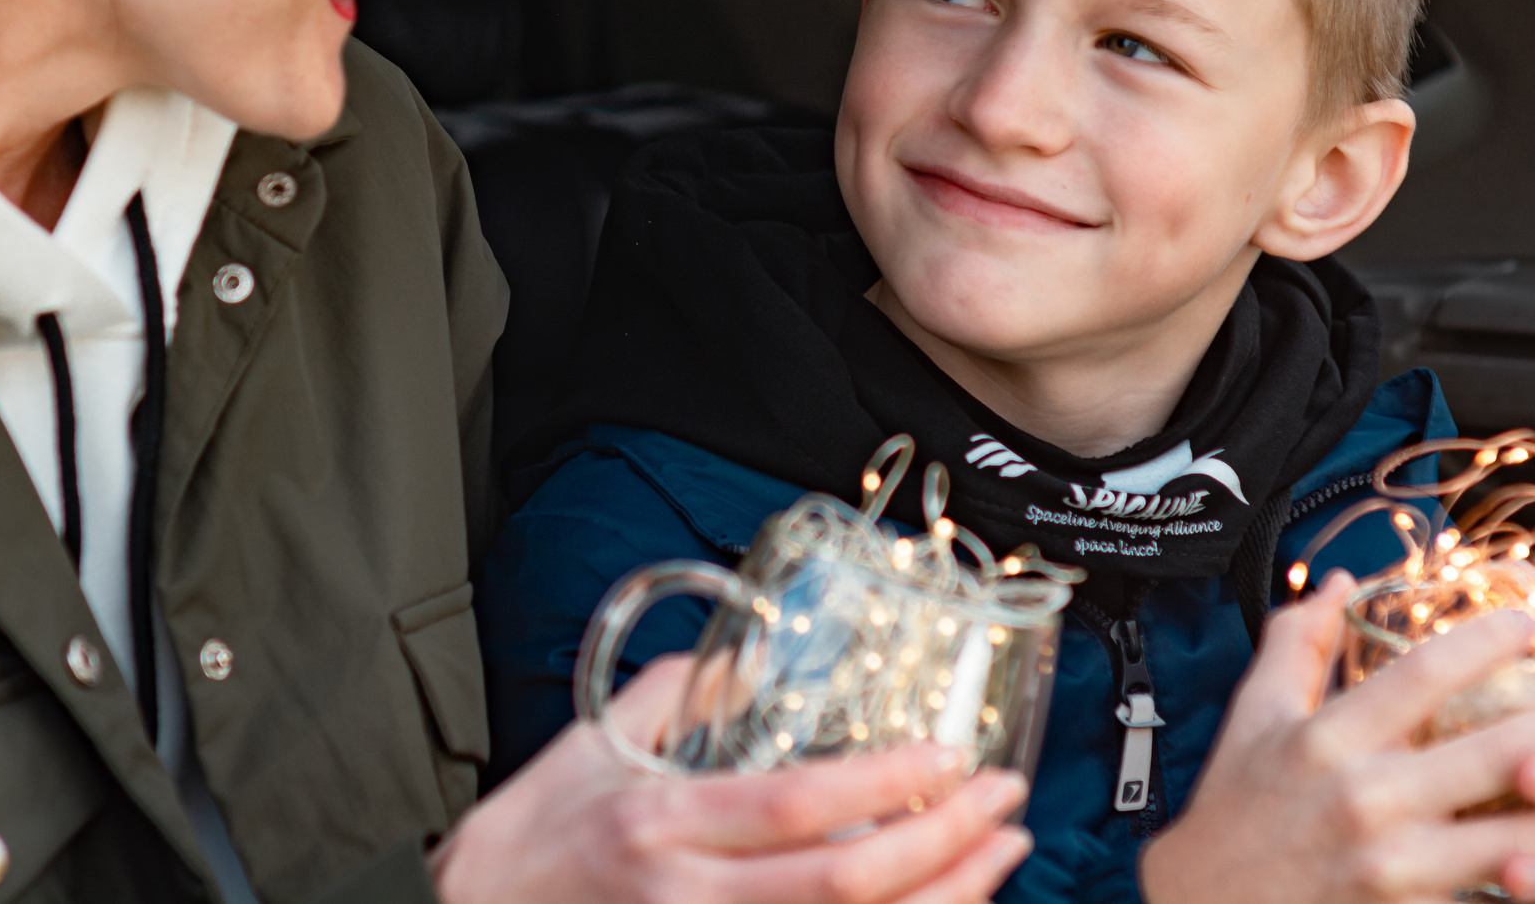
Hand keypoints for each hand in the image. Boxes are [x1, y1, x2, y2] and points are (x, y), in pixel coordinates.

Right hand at [432, 654, 1034, 903]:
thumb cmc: (532, 835)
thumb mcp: (595, 744)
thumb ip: (682, 692)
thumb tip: (756, 655)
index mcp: (664, 823)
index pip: (796, 806)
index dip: (884, 785)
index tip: (947, 756)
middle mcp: (692, 897)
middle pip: (844, 883)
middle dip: (942, 843)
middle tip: (1002, 800)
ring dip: (943, 899)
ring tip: (1000, 855)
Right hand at [1140, 572, 1534, 903]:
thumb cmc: (1228, 822)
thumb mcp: (1250, 721)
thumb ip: (1294, 645)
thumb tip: (1337, 582)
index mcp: (1327, 739)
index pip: (1423, 674)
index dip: (1487, 641)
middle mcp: (1366, 799)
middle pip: (1492, 753)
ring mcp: (1392, 867)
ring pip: (1514, 835)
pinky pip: (1494, 896)